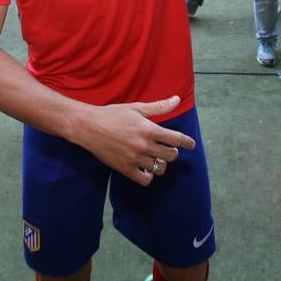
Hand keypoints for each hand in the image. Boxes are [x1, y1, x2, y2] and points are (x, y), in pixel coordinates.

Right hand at [71, 96, 194, 186]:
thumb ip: (159, 107)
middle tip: (167, 149)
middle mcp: (143, 145)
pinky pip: (145, 180)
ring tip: (156, 159)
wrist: (88, 126)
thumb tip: (177, 100)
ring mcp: (134, 158)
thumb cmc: (113, 114)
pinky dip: (148, 176)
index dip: (187, 142)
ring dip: (161, 164)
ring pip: (159, 169)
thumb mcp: (136, 108)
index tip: (191, 144)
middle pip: (170, 156)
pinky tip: (145, 168)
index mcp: (148, 129)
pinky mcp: (124, 168)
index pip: (176, 139)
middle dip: (172, 153)